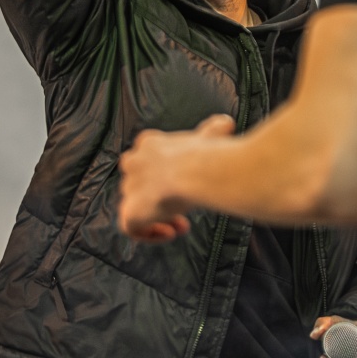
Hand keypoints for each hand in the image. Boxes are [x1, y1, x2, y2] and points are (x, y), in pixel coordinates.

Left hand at [118, 115, 235, 241]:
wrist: (199, 171)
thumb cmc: (207, 154)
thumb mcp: (211, 137)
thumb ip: (214, 130)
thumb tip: (226, 123)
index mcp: (150, 143)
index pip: (149, 158)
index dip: (167, 174)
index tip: (186, 184)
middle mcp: (134, 163)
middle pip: (138, 182)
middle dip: (159, 196)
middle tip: (182, 205)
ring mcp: (130, 188)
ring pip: (134, 204)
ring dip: (157, 216)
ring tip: (180, 223)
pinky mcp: (131, 211)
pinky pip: (131, 228)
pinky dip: (149, 233)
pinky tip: (171, 232)